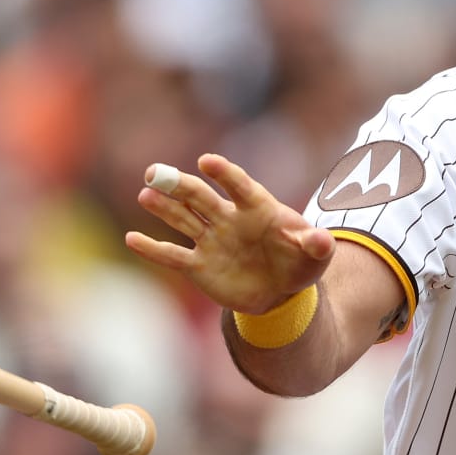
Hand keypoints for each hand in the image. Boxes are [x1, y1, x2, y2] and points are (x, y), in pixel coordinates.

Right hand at [125, 154, 334, 312]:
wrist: (282, 292)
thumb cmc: (300, 264)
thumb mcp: (316, 257)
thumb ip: (318, 245)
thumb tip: (322, 239)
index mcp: (257, 209)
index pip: (239, 186)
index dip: (225, 174)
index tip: (207, 162)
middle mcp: (228, 219)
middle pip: (201, 198)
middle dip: (180, 185)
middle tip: (156, 173)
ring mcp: (211, 240)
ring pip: (182, 219)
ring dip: (164, 207)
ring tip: (145, 194)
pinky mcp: (199, 265)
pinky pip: (173, 256)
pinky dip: (152, 249)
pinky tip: (132, 239)